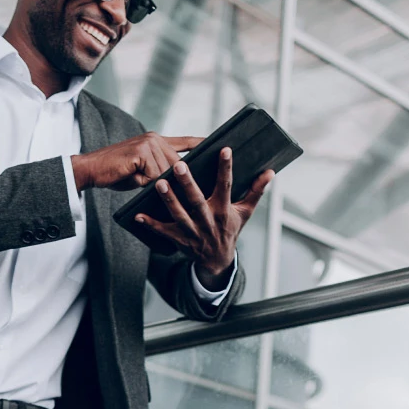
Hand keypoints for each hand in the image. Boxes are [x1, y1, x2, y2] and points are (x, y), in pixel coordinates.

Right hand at [71, 131, 197, 191]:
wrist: (92, 169)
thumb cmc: (117, 173)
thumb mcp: (143, 171)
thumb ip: (160, 170)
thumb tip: (177, 181)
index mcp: (157, 141)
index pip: (185, 142)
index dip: (201, 144)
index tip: (219, 144)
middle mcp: (155, 139)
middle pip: (178, 164)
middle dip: (176, 178)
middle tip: (164, 186)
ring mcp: (148, 143)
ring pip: (166, 172)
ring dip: (153, 182)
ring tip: (135, 177)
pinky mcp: (141, 152)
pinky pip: (154, 175)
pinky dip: (144, 182)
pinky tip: (132, 177)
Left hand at [134, 148, 269, 286]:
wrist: (217, 260)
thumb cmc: (230, 229)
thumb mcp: (245, 212)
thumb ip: (256, 191)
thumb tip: (270, 172)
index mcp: (223, 211)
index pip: (226, 186)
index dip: (226, 168)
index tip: (225, 149)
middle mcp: (208, 221)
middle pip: (196, 200)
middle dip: (188, 184)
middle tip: (178, 165)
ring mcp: (192, 232)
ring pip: (179, 214)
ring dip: (168, 200)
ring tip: (158, 183)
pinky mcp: (179, 240)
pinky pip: (163, 231)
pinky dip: (151, 224)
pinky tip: (138, 214)